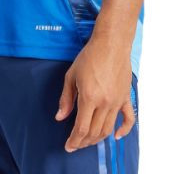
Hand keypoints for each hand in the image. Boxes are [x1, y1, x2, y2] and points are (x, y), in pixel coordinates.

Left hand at [54, 37, 135, 152]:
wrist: (111, 43)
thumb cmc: (90, 56)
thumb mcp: (72, 75)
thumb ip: (66, 98)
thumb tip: (60, 117)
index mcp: (89, 97)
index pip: (81, 128)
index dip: (74, 141)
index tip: (68, 146)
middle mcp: (104, 102)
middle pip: (94, 132)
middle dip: (83, 142)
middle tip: (76, 143)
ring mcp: (117, 101)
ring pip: (108, 128)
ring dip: (98, 138)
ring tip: (89, 140)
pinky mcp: (126, 97)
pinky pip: (128, 118)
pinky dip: (124, 130)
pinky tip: (117, 136)